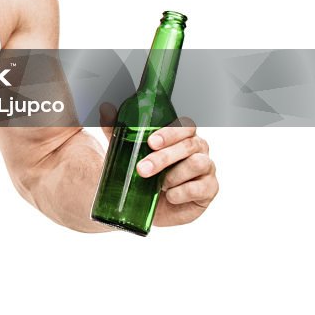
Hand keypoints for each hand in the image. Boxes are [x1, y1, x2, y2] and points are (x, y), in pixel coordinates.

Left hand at [100, 104, 218, 226]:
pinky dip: (182, 192)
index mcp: (181, 135)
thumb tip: (106, 108)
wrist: (148, 205)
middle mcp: (197, 149)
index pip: (184, 126)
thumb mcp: (126, 150)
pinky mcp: (209, 189)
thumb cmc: (142, 171)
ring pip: (198, 163)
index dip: (170, 132)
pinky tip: (170, 196)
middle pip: (189, 145)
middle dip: (164, 157)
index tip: (151, 142)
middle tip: (142, 169)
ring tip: (158, 184)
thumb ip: (116, 129)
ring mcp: (206, 169)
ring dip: (174, 175)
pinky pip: (202, 188)